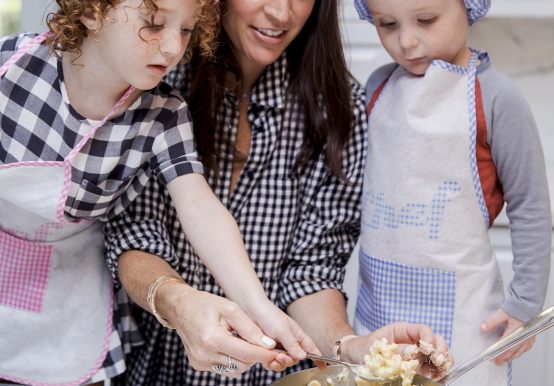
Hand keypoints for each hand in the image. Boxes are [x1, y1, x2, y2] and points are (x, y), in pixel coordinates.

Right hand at [159, 283, 289, 376]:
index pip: (246, 353)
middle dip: (255, 355)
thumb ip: (250, 328)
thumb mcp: (231, 309)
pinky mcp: (198, 365)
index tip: (278, 354)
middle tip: (263, 344)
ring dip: (245, 358)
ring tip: (244, 341)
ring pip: (234, 369)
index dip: (264, 355)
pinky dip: (232, 359)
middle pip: (242, 363)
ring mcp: (200, 362)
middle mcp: (204, 354)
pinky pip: (223, 368)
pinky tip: (232, 346)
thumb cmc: (205, 304)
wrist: (180, 308)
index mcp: (212, 338)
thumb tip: (269, 345)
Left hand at [245, 299, 321, 370]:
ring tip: (274, 357)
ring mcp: (278, 347)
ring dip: (279, 363)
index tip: (324, 367)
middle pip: (295, 359)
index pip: (311, 348)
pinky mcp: (267, 351)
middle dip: (289, 361)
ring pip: (283, 363)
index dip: (318, 358)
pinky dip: (269, 363)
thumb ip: (293, 344)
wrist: (251, 311)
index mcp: (297, 335)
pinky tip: (266, 358)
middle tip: (281, 357)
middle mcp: (289, 343)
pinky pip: (271, 363)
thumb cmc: (269, 316)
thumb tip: (304, 357)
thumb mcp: (283, 330)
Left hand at [339, 322, 451, 379]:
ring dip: (442, 365)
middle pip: (437, 341)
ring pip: (438, 356)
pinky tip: (436, 379)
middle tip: (439, 363)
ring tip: (438, 374)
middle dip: (441, 352)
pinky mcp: (416, 368)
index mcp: (403, 330)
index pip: (423, 330)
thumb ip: (396, 351)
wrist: (354, 357)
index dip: (430, 339)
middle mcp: (413, 341)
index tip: (430, 350)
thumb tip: (415, 353)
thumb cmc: (363, 348)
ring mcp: (416, 355)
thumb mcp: (376, 348)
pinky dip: (437, 374)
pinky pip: (432, 370)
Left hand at [481, 308, 532, 363]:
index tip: (494, 358)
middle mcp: (522, 336)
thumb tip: (483, 328)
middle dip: (505, 357)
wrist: (527, 303)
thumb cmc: (516, 308)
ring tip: (506, 360)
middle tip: (498, 361)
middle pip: (513, 351)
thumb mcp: (501, 314)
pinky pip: (526, 347)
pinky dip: (521, 351)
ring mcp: (527, 337)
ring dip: (513, 356)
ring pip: (520, 351)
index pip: (505, 346)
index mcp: (514, 331)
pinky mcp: (530, 335)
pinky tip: (517, 353)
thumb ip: (492, 322)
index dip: (499, 353)